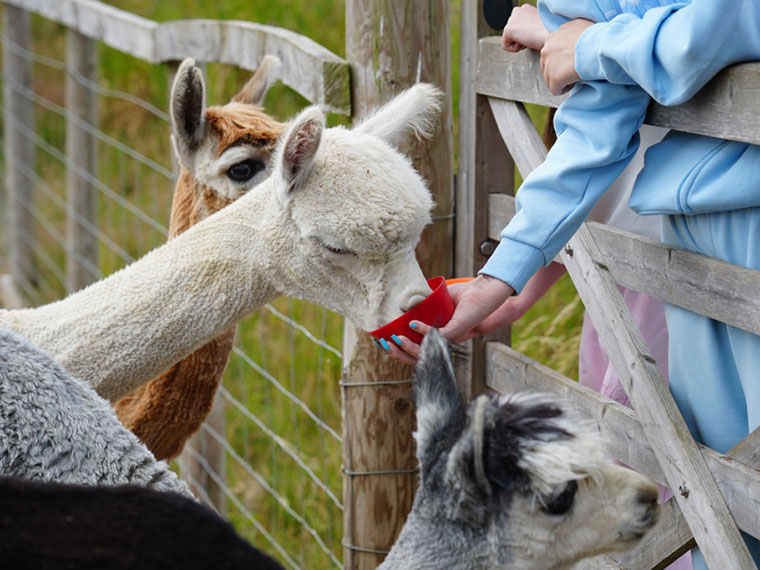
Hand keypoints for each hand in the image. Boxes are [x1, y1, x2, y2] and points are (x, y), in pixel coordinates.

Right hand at [380, 275, 514, 364]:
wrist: (489, 290)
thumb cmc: (468, 294)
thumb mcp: (441, 299)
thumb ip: (426, 306)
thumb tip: (405, 304)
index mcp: (440, 337)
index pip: (416, 351)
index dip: (399, 351)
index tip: (382, 342)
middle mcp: (447, 341)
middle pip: (419, 358)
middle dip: (399, 354)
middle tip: (385, 345)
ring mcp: (453, 338)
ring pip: (426, 352)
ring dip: (409, 347)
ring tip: (396, 339)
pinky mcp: (459, 331)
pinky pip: (437, 337)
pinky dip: (423, 331)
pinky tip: (413, 324)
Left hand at [502, 4, 548, 51]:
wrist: (553, 33)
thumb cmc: (550, 32)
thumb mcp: (539, 25)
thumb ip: (529, 26)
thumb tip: (523, 34)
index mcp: (525, 9)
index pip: (518, 26)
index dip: (527, 34)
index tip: (536, 32)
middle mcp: (517, 11)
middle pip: (513, 32)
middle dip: (522, 38)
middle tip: (534, 36)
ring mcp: (512, 19)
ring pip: (509, 39)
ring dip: (520, 43)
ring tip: (531, 38)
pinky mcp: (508, 29)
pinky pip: (506, 46)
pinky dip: (515, 49)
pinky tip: (525, 43)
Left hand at [540, 18, 593, 94]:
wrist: (602, 45)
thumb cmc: (595, 35)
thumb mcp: (578, 24)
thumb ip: (566, 29)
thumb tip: (562, 31)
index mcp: (551, 39)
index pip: (549, 56)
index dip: (561, 61)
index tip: (573, 61)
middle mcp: (546, 50)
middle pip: (547, 69)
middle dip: (559, 72)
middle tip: (574, 70)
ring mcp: (549, 65)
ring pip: (550, 81)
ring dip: (562, 81)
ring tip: (575, 75)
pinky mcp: (555, 78)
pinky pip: (555, 90)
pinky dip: (565, 89)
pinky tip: (575, 82)